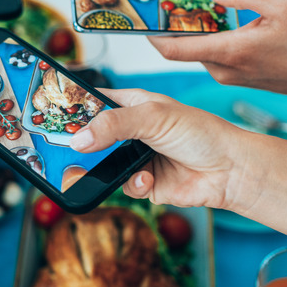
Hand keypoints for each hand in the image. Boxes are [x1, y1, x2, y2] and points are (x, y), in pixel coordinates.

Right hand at [68, 89, 250, 209]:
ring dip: (109, 168)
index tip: (57, 115)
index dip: (76, 107)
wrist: (229, 171)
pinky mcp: (144, 183)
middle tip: (70, 148)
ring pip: (103, 165)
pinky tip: (149, 179)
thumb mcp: (153, 117)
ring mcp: (137, 157)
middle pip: (94, 136)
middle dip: (84, 145)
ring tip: (117, 166)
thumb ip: (113, 125)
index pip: (96, 101)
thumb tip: (79, 139)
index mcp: (133, 105)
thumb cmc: (201, 134)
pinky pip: (123, 186)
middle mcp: (132, 131)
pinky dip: (134, 184)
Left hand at [147, 0, 286, 104]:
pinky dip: (224, 28)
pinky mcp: (236, 74)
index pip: (173, 49)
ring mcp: (228, 74)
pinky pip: (219, 48)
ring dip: (210, 17)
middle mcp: (222, 68)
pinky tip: (245, 9)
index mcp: (229, 52)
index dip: (152, 33)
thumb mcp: (282, 4)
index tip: (141, 16)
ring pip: (205, 42)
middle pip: (188, 40)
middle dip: (187, 13)